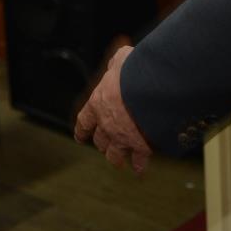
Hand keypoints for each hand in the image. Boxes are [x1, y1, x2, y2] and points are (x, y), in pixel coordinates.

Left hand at [73, 46, 152, 174]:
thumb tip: (117, 63)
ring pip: (114, 155)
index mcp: (98, 104)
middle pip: (100, 140)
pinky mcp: (140, 146)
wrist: (150, 88)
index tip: (80, 136)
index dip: (82, 129)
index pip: (84, 121)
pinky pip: (138, 160)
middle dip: (102, 144)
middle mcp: (106, 124)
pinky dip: (139, 166)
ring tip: (118, 162)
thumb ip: (116, 65)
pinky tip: (139, 170)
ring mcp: (122, 137)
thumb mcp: (120, 60)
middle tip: (104, 147)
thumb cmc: (133, 71)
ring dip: (115, 158)